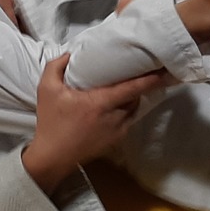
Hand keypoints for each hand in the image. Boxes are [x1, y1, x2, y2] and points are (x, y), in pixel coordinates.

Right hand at [22, 54, 170, 192]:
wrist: (52, 156)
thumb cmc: (51, 122)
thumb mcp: (46, 89)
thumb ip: (56, 66)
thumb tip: (70, 54)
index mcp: (100, 102)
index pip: (132, 88)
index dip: (150, 79)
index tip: (162, 71)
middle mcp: (114, 117)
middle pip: (136, 98)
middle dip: (139, 86)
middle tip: (140, 73)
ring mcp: (117, 131)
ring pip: (133, 110)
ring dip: (131, 99)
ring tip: (126, 89)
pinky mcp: (115, 141)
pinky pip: (127, 121)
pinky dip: (125, 112)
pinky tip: (116, 108)